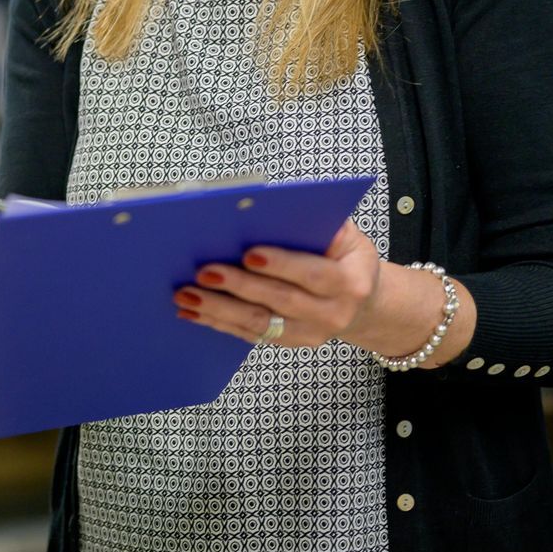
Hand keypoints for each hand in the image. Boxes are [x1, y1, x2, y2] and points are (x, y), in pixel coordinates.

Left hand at [173, 219, 380, 347]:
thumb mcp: (349, 236)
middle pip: (280, 302)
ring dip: (219, 310)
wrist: (365, 302)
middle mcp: (333, 314)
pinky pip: (252, 335)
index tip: (248, 254)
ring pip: (260, 324)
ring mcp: (311, 334)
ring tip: (187, 295)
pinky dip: (220, 323)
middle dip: (239, 287)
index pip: (313, 275)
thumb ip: (323, 224)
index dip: (281, 265)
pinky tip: (194, 312)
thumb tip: (280, 208)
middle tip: (204, 272)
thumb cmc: (347, 258)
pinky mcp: (291, 343)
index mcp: (350, 282)